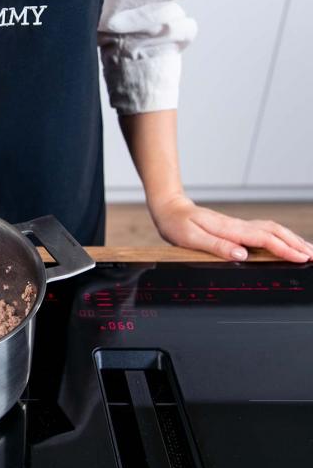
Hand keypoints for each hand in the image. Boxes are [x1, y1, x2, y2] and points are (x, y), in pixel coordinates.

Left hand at [149, 193, 312, 261]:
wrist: (169, 208)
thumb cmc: (176, 224)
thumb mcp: (190, 238)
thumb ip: (216, 246)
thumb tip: (242, 254)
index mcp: (229, 229)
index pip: (264, 239)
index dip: (284, 249)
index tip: (301, 258)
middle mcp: (237, 225)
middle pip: (275, 232)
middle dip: (296, 244)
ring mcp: (237, 225)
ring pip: (272, 230)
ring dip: (291, 240)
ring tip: (308, 251)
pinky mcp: (235, 227)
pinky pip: (264, 231)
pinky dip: (280, 237)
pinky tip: (285, 243)